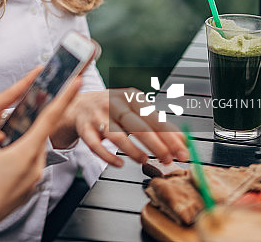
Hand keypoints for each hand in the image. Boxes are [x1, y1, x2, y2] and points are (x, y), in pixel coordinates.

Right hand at [0, 73, 82, 231]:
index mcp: (27, 152)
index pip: (51, 118)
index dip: (65, 97)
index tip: (77, 83)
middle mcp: (35, 166)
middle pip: (38, 137)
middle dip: (27, 128)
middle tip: (13, 124)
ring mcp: (32, 180)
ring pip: (30, 153)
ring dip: (18, 147)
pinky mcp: (27, 191)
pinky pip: (25, 169)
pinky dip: (15, 163)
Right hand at [51, 88, 188, 167]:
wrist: (77, 104)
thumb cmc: (111, 109)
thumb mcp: (134, 109)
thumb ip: (157, 124)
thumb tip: (183, 141)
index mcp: (131, 97)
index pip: (154, 117)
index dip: (170, 136)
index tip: (182, 151)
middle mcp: (114, 103)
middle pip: (137, 125)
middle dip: (156, 145)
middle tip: (167, 159)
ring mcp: (97, 115)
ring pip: (116, 135)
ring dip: (132, 149)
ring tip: (144, 160)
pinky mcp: (84, 128)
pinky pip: (95, 145)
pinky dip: (107, 156)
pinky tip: (119, 164)